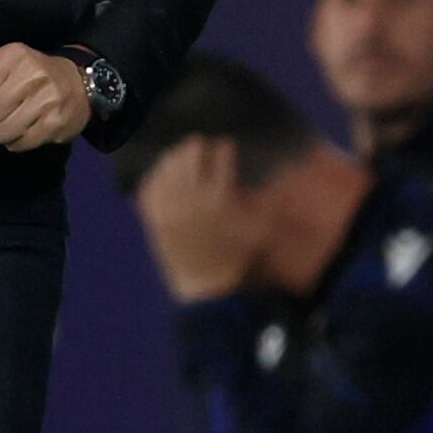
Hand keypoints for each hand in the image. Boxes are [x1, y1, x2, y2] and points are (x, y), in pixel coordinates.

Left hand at [0, 44, 89, 151]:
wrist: (77, 83)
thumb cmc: (27, 76)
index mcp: (12, 56)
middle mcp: (31, 74)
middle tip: (1, 111)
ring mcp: (47, 100)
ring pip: (0, 134)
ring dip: (1, 133)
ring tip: (13, 120)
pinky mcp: (56, 123)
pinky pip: (19, 144)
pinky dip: (17, 142)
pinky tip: (26, 129)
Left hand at [133, 136, 260, 300]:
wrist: (205, 287)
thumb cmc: (235, 258)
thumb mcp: (260, 231)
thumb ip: (271, 202)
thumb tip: (283, 177)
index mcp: (220, 200)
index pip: (220, 157)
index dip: (224, 147)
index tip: (226, 146)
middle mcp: (192, 200)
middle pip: (190, 155)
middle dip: (197, 146)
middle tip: (201, 145)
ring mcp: (169, 209)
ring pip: (167, 166)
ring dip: (176, 156)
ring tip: (182, 156)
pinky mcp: (154, 219)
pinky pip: (149, 186)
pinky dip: (155, 175)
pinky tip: (163, 174)